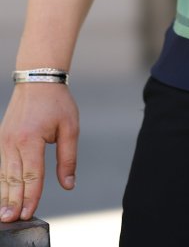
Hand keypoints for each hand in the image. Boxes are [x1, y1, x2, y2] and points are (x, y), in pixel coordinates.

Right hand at [0, 85, 78, 221]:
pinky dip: (1, 181)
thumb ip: (68, 158)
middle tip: (14, 221)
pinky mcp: (2, 140)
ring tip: (5, 214)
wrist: (37, 80)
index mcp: (31, 139)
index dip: (31, 196)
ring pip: (4, 174)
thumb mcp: (70, 127)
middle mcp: (13, 142)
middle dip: (15, 202)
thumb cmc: (57, 102)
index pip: (32, 175)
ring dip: (5, 195)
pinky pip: (0, 165)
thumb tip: (69, 184)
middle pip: (15, 179)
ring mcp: (4, 141)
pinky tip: (2, 194)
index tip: (29, 213)